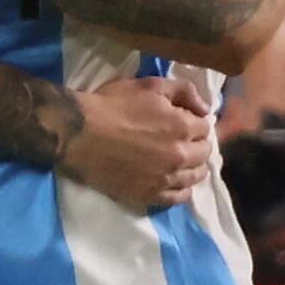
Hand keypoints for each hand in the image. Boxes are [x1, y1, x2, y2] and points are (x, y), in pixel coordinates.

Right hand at [54, 70, 217, 211]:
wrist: (78, 134)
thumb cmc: (112, 105)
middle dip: (197, 144)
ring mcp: (165, 179)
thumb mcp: (149, 85)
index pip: (205, 127)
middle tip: (183, 140)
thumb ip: (184, 91)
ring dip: (193, 167)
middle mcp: (180, 156)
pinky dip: (182, 190)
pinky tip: (177, 183)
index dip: (195, 122)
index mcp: (183, 127)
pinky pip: (177, 198)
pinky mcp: (148, 195)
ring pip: (194, 177)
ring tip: (183, 162)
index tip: (184, 121)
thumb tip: (206, 108)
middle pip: (203, 153)